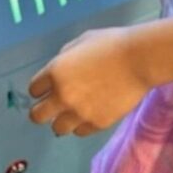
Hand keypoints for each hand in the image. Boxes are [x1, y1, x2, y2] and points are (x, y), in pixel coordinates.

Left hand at [28, 27, 150, 136]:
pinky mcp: (97, 124)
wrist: (139, 59)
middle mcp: (62, 96)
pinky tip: (90, 113)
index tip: (48, 87)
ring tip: (75, 111)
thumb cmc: (111, 43)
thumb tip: (59, 69)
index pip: (33, 89)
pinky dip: (82, 124)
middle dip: (43, 110)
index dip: (40, 88)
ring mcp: (79, 113)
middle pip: (37, 116)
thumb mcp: (82, 41)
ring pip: (57, 128)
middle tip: (54, 105)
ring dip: (62, 119)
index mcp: (56, 72)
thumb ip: (65, 57)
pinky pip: (80, 131)